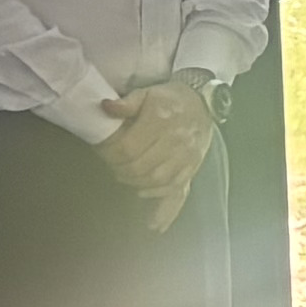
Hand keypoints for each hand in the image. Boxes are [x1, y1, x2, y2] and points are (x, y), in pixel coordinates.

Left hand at [98, 77, 214, 224]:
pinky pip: (178, 191)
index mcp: (161, 120)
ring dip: (136, 183)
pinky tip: (150, 212)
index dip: (110, 154)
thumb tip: (106, 108)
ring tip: (125, 177)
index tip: (103, 151)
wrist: (202, 103)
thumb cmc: (169, 99)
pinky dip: (163, 206)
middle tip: (111, 164)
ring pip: (157, 180)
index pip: (128, 148)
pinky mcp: (193, 168)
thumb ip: (126, 103)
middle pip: (140, 167)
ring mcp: (187, 157)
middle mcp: (176, 141)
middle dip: (120, 170)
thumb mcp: (146, 93)